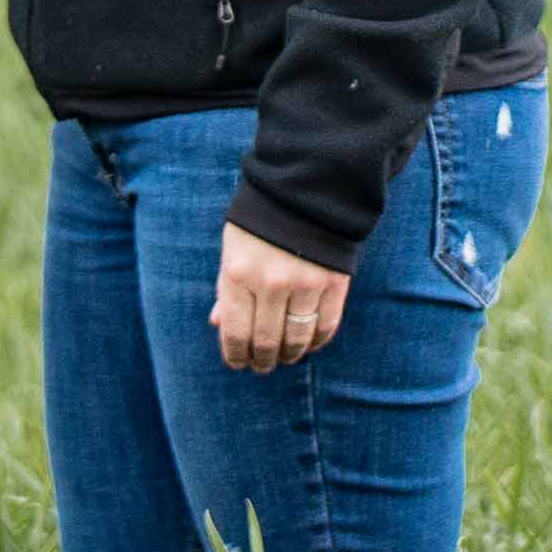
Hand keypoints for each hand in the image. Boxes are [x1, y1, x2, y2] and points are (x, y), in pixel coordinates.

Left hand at [213, 222, 349, 368]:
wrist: (308, 186)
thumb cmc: (261, 218)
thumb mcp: (234, 247)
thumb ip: (226, 287)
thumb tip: (218, 324)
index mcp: (239, 273)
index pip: (235, 332)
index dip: (235, 355)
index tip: (238, 363)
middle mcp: (270, 283)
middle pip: (265, 341)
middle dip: (261, 360)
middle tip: (261, 365)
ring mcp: (305, 283)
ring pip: (296, 339)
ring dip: (289, 355)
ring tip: (284, 357)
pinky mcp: (334, 282)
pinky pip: (325, 326)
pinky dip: (317, 341)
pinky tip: (310, 344)